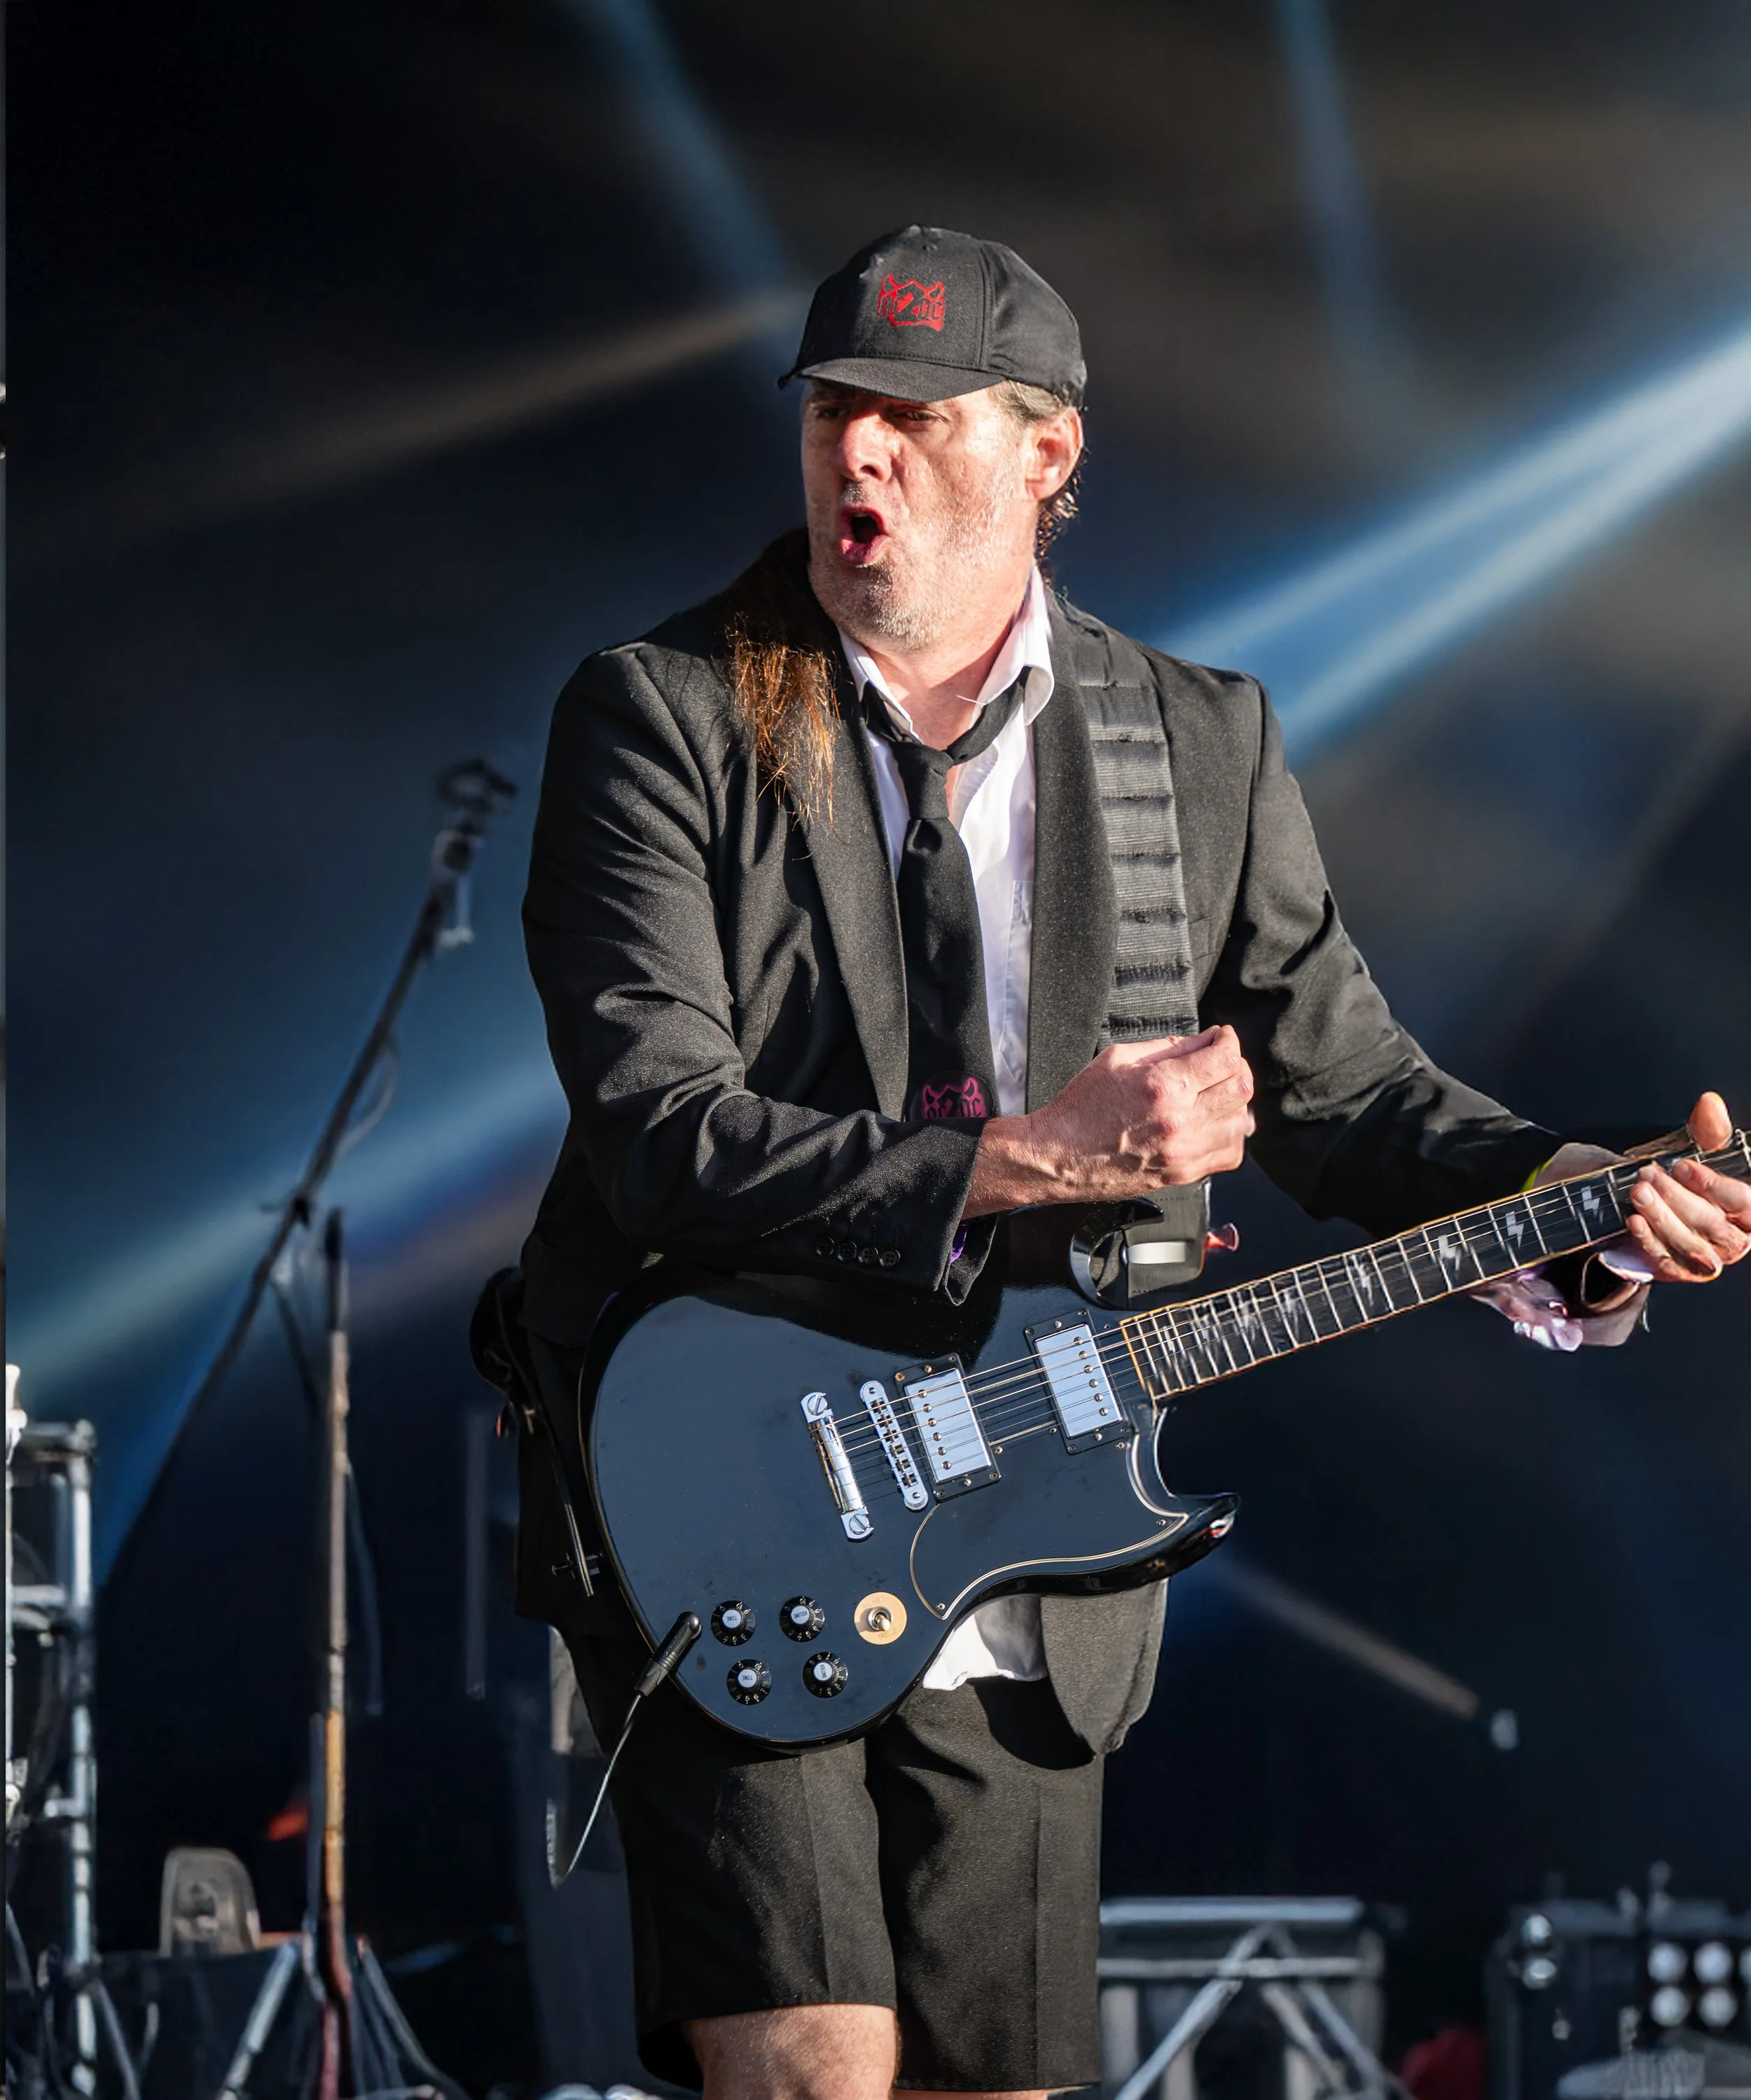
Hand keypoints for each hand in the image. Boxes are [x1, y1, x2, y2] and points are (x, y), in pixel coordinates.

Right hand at [964, 1026, 1254, 1215]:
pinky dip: (1230, 1135)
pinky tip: (1213, 1124)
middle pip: (1242, 1088)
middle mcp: (1180, 1120)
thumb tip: (1203, 1041)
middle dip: (1236, 1066)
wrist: (1059, 1156)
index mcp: (1163, 1085)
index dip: (1229, 1041)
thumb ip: (1167, 1047)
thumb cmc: (1081, 1107)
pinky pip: (1230, 1154)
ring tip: (1215, 1093)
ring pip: (1242, 1122)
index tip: (1222, 1038)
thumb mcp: (1117, 1058)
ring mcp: (1184, 1151)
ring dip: (1235, 1102)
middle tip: (1221, 1061)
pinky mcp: (1183, 1173)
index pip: (1225, 1058)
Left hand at [1618, 1091, 1750, 1282]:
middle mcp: (1734, 1239)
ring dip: (1662, 1218)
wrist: (1651, 1205)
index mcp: (1748, 1212)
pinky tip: (1634, 1220)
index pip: (1744, 1203)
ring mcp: (1707, 1259)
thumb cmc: (1685, 1180)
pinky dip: (1649, 1241)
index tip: (1683, 1166)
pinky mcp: (1679, 1271)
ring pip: (1690, 1246)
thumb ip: (1708, 1130)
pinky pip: (1666, 1262)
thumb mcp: (1698, 1150)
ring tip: (1638, 1192)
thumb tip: (1709, 1103)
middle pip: (1715, 1226)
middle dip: (1680, 1199)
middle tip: (1649, 1176)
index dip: (1715, 1186)